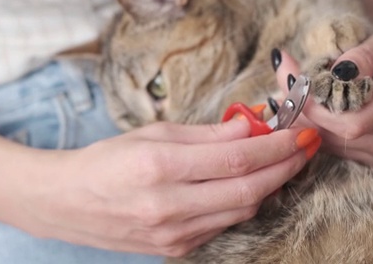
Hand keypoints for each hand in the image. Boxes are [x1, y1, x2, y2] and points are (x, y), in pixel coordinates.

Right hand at [16, 120, 317, 256]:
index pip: (236, 158)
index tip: (300, 131)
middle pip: (248, 190)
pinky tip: (250, 184)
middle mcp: (168, 206)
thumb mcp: (151, 133)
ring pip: (241, 211)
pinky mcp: (175, 249)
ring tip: (283, 161)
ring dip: (270, 185)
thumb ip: (206, 133)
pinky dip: (243, 203)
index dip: (276, 145)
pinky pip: (222, 225)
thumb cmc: (105, 160)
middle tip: (306, 146)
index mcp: (158, 167)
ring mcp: (172, 234)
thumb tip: (252, 124)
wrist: (65, 203)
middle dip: (286, 167)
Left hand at [273, 30, 372, 164]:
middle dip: (305, 108)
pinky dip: (319, 127)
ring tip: (295, 90)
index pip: (351, 121)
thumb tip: (333, 72)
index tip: (294, 83)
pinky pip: (337, 146)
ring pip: (332, 142)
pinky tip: (312, 107)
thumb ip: (360, 57)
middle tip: (285, 79)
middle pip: (337, 134)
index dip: (316, 108)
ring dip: (307, 117)